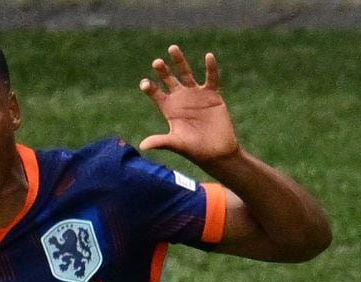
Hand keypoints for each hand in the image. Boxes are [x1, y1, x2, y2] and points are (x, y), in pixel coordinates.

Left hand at [138, 46, 238, 166]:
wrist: (218, 153)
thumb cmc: (196, 150)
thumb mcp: (177, 144)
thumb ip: (161, 141)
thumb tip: (142, 146)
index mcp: (169, 108)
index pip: (155, 93)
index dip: (149, 87)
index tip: (146, 84)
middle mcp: (180, 98)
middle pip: (168, 79)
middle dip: (162, 70)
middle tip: (157, 63)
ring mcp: (196, 95)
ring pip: (186, 73)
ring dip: (179, 61)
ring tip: (172, 48)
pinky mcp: (212, 95)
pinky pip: (211, 78)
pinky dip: (211, 68)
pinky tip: (209, 56)